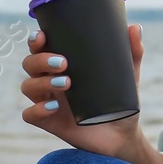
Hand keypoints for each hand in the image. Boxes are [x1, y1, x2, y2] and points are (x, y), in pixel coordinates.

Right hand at [21, 25, 145, 159]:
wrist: (124, 135)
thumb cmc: (120, 103)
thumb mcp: (128, 77)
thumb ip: (132, 54)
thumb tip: (135, 28)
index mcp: (63, 67)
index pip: (41, 48)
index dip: (36, 40)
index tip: (43, 35)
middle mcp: (50, 82)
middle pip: (29, 64)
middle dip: (40, 60)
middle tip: (63, 63)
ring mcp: (47, 102)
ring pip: (28, 86)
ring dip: (42, 82)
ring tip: (66, 83)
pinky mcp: (48, 122)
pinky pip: (30, 114)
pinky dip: (38, 109)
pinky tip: (54, 107)